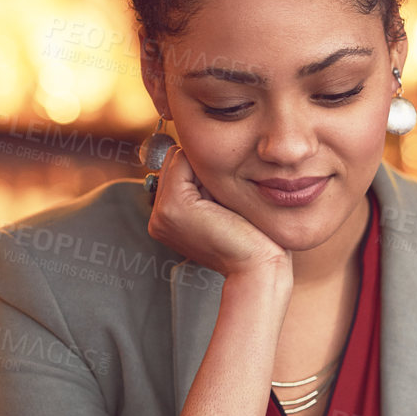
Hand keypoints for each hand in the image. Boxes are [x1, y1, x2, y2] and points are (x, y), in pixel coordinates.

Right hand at [146, 143, 290, 280]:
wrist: (258, 266)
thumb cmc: (252, 238)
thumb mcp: (223, 205)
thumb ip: (206, 184)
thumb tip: (199, 149)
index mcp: (167, 220)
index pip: (177, 170)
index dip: (206, 174)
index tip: (225, 205)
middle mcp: (158, 218)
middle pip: (175, 161)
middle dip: (205, 172)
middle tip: (225, 207)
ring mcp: (161, 213)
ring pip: (180, 159)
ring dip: (208, 172)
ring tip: (224, 207)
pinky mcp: (173, 207)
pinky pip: (183, 161)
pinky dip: (207, 170)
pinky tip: (223, 202)